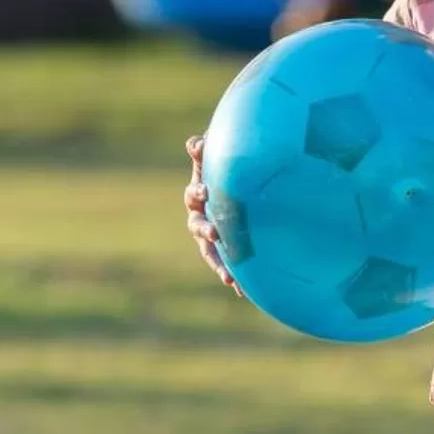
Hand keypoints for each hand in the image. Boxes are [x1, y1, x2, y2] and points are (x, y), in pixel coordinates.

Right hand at [183, 136, 242, 295]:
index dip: (198, 193)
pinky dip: (230, 276)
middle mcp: (200, 217)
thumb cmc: (224, 169)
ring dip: (217, 263)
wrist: (237, 186)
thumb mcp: (215, 157)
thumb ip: (205, 151)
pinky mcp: (223, 249)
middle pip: (197, 226)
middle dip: (205, 230)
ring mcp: (210, 236)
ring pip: (209, 252)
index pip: (194, 194)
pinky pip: (224, 264)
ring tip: (227, 277)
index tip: (206, 192)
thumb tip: (196, 143)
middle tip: (214, 233)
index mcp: (198, 194)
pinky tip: (240, 290)